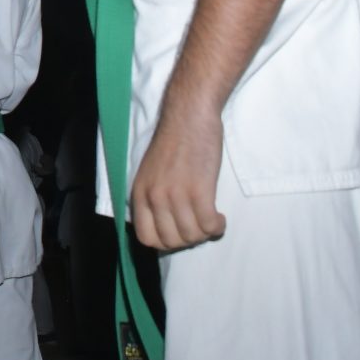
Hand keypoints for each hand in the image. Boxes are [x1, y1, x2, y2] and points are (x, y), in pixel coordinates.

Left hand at [129, 106, 224, 250]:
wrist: (189, 117)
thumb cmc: (174, 142)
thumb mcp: (150, 174)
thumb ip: (153, 198)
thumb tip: (164, 225)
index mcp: (139, 194)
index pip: (146, 238)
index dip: (166, 243)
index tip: (179, 234)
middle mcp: (154, 198)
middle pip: (171, 241)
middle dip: (188, 240)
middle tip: (199, 226)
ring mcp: (176, 195)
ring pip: (192, 235)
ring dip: (205, 233)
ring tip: (211, 220)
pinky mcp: (199, 190)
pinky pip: (209, 225)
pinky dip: (217, 227)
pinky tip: (220, 217)